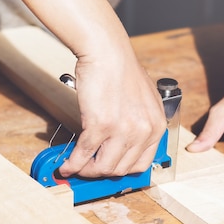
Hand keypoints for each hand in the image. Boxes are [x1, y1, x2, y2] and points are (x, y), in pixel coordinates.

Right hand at [58, 48, 166, 177]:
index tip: (108, 169)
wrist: (107, 51)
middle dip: (101, 172)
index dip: (121, 170)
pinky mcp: (101, 125)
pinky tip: (67, 164)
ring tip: (76, 167)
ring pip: (103, 167)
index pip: (142, 164)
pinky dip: (73, 163)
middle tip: (87, 168)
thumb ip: (138, 124)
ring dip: (86, 170)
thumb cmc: (121, 70)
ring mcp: (123, 130)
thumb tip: (121, 144)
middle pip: (121, 169)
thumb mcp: (144, 101)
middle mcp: (144, 131)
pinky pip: (84, 153)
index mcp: (156, 125)